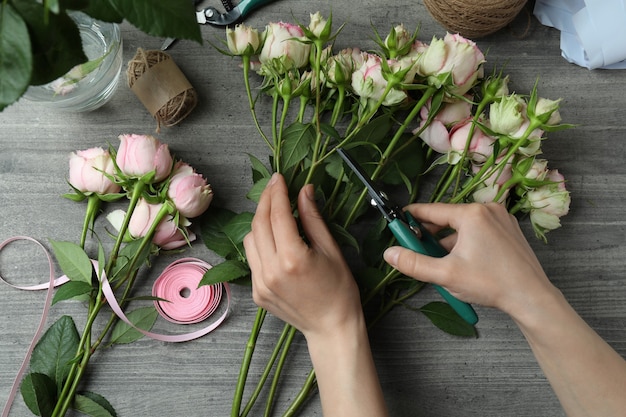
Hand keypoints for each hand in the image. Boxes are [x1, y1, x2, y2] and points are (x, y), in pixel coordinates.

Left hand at [244, 174, 388, 416]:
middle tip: (274, 186)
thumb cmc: (340, 290)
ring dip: (260, 221)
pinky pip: (252, 258)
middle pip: (259, 224)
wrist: (331, 327)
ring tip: (274, 212)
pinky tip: (273, 238)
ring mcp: (260, 283)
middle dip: (265, 200)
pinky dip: (260, 242)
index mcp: (292, 259)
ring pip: (250, 239)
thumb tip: (304, 190)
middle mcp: (271, 270)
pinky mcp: (257, 292)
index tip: (280, 177)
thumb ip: (313, 218)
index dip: (277, 192)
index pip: (277, 215)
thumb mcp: (331, 250)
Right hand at [383, 202, 554, 318]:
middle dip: (430, 234)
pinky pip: (478, 231)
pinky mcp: (508, 230)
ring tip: (439, 262)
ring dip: (448, 241)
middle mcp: (487, 210)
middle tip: (416, 249)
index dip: (411, 217)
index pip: (432, 210)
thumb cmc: (491, 283)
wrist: (531, 297)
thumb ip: (414, 263)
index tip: (398, 221)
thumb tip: (390, 254)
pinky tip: (461, 262)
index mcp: (471, 214)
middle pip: (447, 218)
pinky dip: (465, 242)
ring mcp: (501, 219)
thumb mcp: (445, 275)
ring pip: (463, 226)